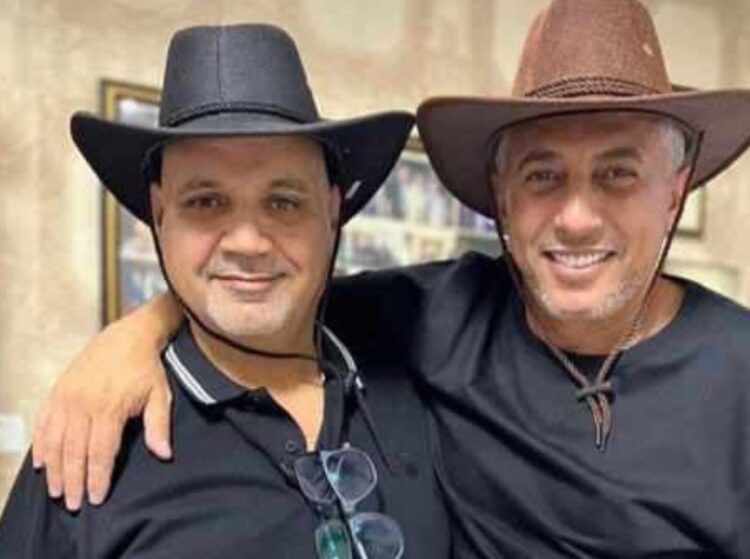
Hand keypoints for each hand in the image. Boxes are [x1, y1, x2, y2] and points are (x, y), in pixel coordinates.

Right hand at [31, 293, 181, 510]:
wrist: (127, 336)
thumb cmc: (146, 368)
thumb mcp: (160, 394)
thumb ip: (159, 426)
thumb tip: (163, 454)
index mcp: (109, 409)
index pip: (100, 453)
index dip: (97, 478)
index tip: (96, 499)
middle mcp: (83, 405)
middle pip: (74, 452)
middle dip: (73, 481)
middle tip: (73, 504)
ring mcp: (67, 397)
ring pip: (55, 441)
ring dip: (55, 469)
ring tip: (57, 491)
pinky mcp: (57, 390)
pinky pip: (44, 423)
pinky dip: (41, 444)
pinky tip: (41, 463)